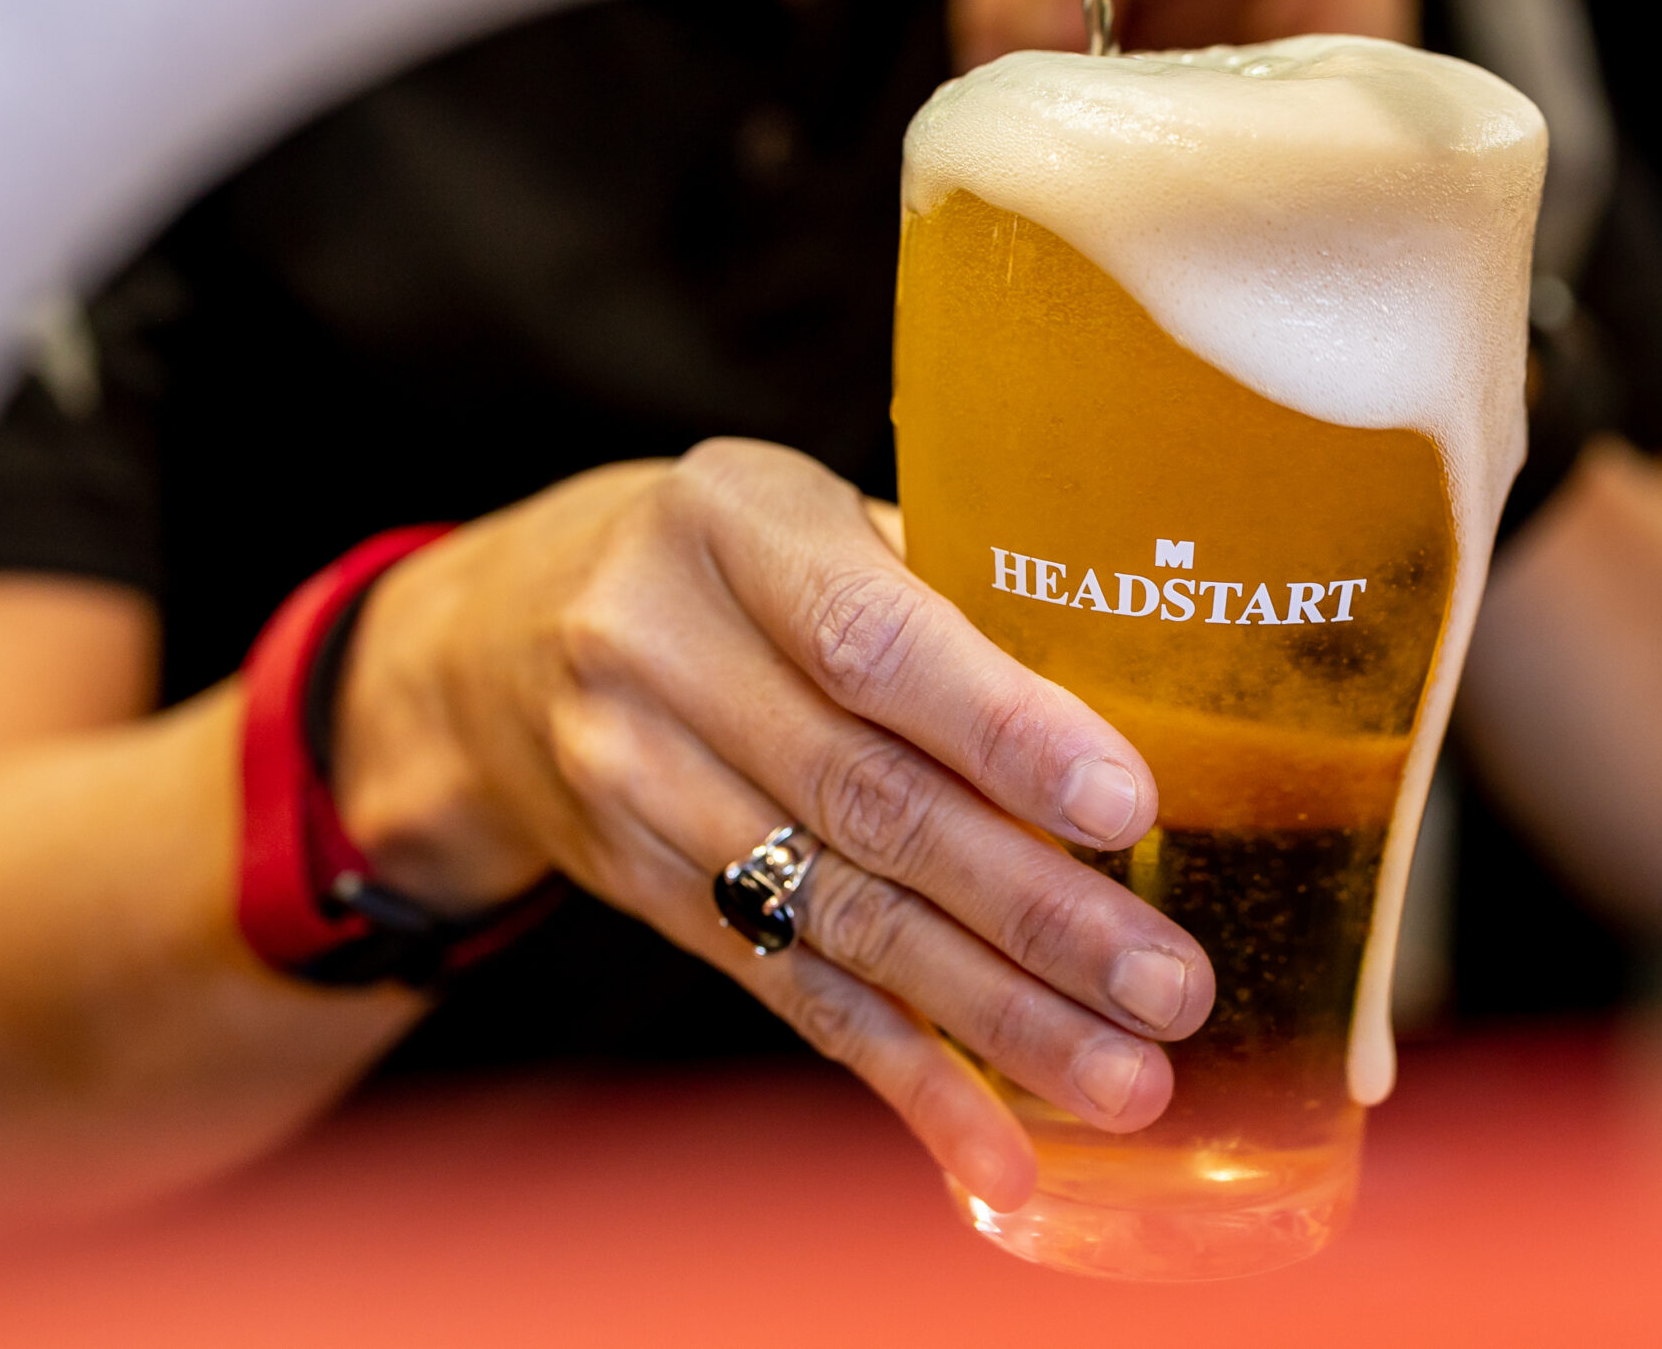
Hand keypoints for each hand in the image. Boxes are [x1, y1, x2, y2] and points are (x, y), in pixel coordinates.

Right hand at [330, 441, 1216, 1208]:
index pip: (869, 640)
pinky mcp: (649, 894)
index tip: (1123, 805)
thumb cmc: (716, 560)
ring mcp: (640, 786)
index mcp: (729, 525)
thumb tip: (1134, 694)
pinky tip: (995, 1150)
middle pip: (867, 802)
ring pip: (841, 920)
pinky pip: (791, 994)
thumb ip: (937, 580)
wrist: (494, 642)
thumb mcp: (798, 512)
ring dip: (994, 1018)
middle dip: (1033, 910)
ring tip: (1126, 1081)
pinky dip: (905, 1079)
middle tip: (1167, 985)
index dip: (1000, 728)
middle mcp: (663, 655)